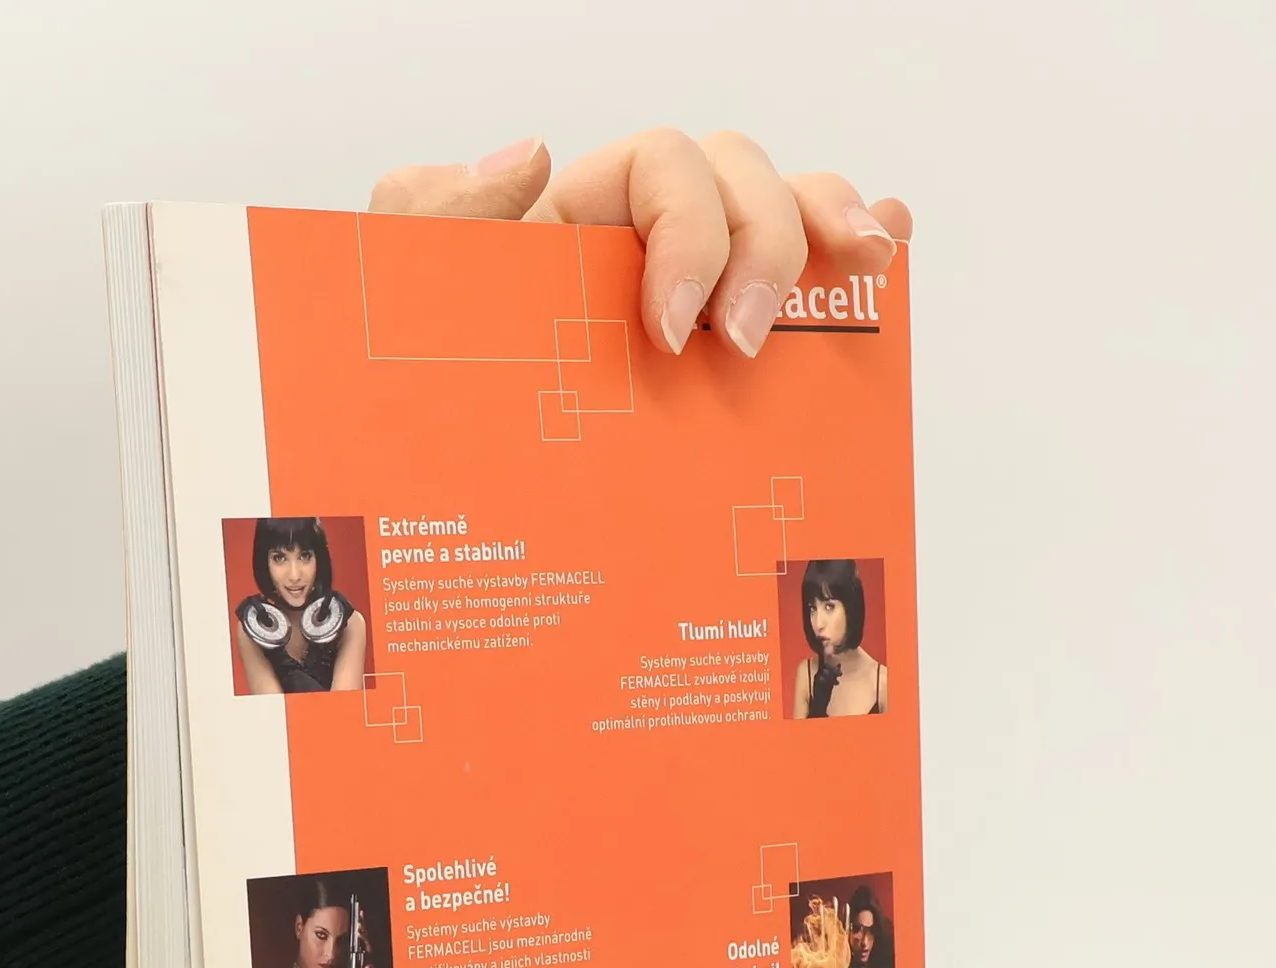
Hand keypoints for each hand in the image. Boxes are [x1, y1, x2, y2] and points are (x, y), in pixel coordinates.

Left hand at [370, 130, 910, 359]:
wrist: (405, 506)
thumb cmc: (396, 399)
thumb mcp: (391, 300)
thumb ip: (436, 214)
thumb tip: (535, 152)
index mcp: (564, 227)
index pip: (661, 167)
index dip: (691, 227)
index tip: (672, 327)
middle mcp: (631, 252)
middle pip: (737, 181)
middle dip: (765, 245)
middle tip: (742, 346)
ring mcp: (680, 304)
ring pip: (776, 219)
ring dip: (828, 230)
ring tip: (866, 268)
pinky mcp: (705, 368)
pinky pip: (789, 288)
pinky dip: (844, 251)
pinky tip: (885, 258)